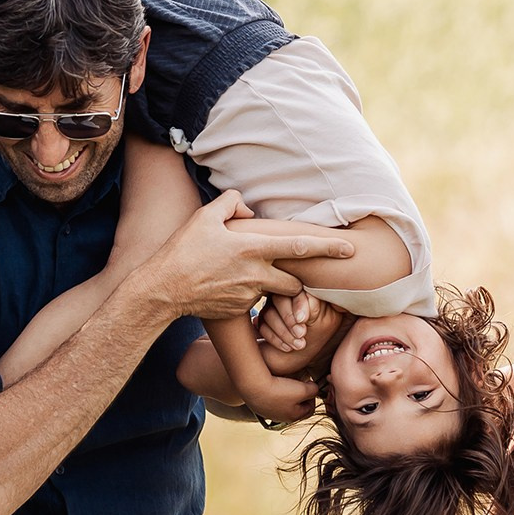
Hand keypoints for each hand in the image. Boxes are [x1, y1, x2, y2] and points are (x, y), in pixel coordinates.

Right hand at [144, 191, 353, 321]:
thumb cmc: (182, 250)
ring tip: (255, 282)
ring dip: (276, 289)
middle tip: (299, 276)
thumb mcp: (205, 217)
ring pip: (277, 294)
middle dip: (300, 280)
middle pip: (295, 281)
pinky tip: (229, 289)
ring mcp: (248, 295)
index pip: (299, 247)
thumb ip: (231, 205)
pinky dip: (250, 296)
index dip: (328, 247)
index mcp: (252, 248)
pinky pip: (255, 303)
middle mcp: (255, 273)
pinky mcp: (239, 310)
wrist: (163, 289)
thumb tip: (249, 208)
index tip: (350, 249)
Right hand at [240, 372, 321, 424]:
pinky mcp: (258, 406)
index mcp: (294, 416)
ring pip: (283, 405)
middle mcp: (281, 418)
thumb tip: (315, 389)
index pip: (310, 409)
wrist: (253, 386)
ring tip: (285, 383)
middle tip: (299, 384)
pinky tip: (272, 384)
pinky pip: (271, 401)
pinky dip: (274, 394)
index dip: (312, 396)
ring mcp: (268, 413)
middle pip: (296, 408)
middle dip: (300, 397)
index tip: (310, 385)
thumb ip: (314, 390)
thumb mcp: (303, 389)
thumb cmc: (281, 388)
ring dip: (286, 395)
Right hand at [260, 297, 345, 376]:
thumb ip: (315, 306)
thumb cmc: (319, 335)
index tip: (303, 320)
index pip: (296, 288)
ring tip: (299, 345)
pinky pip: (261, 325)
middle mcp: (285, 294)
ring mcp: (271, 306)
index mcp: (304, 290)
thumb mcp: (324, 322)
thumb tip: (303, 301)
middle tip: (301, 334)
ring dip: (283, 331)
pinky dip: (274, 338)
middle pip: (279, 297)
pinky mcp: (262, 320)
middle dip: (288, 317)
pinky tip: (287, 348)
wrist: (303, 358)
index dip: (298, 303)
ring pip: (268, 312)